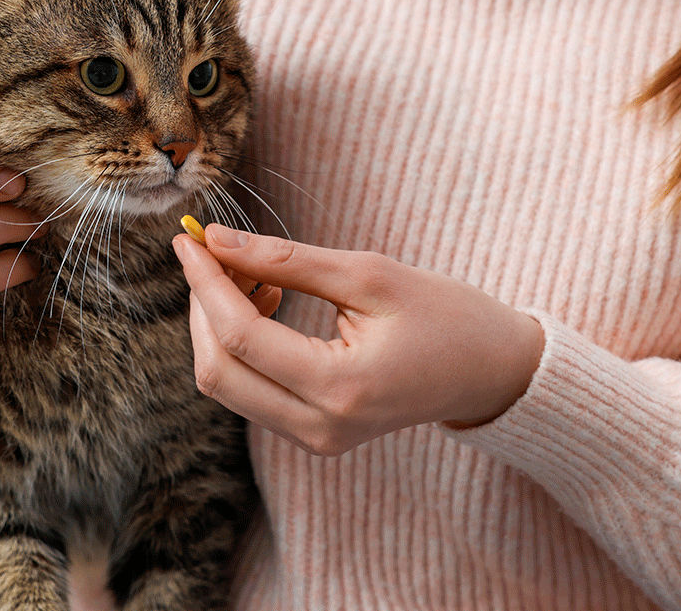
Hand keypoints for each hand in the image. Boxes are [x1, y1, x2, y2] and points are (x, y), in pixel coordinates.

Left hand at [172, 225, 544, 455]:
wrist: (491, 372)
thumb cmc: (446, 315)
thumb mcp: (370, 274)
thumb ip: (287, 260)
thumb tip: (216, 242)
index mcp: (341, 388)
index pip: (241, 337)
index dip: (206, 283)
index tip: (189, 239)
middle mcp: (320, 428)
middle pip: (218, 372)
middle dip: (203, 306)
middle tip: (216, 253)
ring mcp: (315, 440)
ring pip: (227, 385)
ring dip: (220, 325)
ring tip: (256, 274)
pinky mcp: (314, 435)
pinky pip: (250, 391)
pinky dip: (242, 345)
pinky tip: (268, 301)